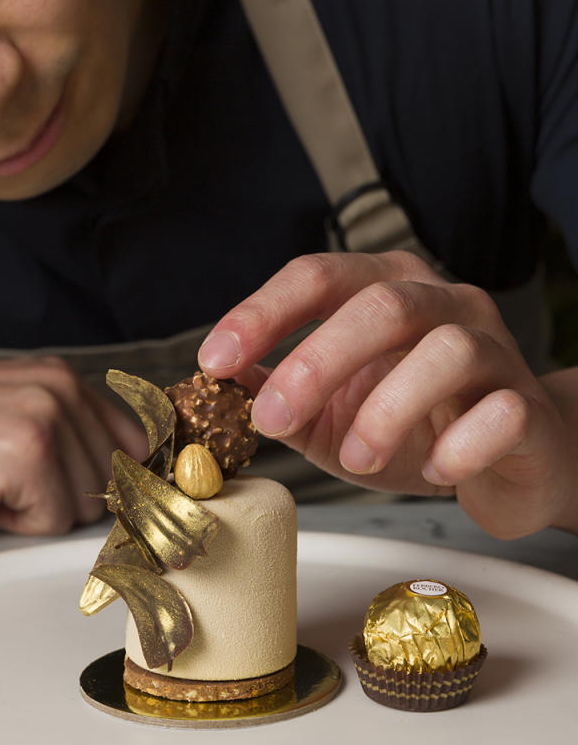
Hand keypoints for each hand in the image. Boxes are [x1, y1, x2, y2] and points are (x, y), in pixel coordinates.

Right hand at [0, 357, 146, 535]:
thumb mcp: (2, 415)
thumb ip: (62, 435)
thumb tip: (118, 488)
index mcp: (61, 376)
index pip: (132, 444)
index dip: (106, 482)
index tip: (75, 496)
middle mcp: (63, 387)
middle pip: (107, 485)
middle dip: (54, 499)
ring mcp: (48, 416)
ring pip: (82, 508)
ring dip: (30, 511)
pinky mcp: (28, 453)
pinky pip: (48, 525)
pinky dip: (8, 525)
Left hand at [197, 251, 577, 537]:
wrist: (511, 459)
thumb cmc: (413, 428)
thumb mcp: (328, 411)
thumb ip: (275, 390)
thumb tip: (218, 377)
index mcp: (384, 288)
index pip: (316, 277)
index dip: (261, 314)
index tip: (215, 359)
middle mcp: (442, 302)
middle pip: (379, 305)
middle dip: (315, 362)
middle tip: (272, 419)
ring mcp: (494, 348)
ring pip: (448, 349)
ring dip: (386, 410)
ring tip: (356, 459)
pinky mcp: (530, 405)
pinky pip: (503, 412)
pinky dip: (459, 445)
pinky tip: (435, 467)